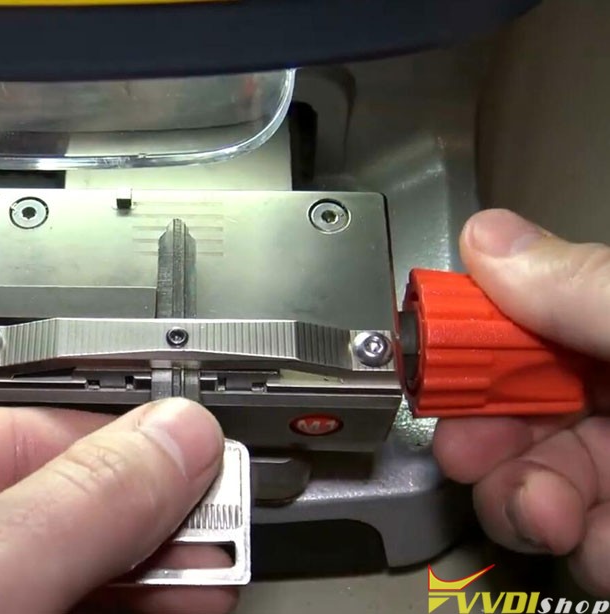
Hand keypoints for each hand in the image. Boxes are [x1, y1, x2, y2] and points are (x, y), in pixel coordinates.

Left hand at [0, 398, 235, 613]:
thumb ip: (73, 506)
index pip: (14, 442)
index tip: (200, 467)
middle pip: (44, 522)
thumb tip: (172, 439)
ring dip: (141, 593)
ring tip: (211, 586)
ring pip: (54, 594)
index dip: (119, 450)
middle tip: (220, 541)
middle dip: (141, 531)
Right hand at [433, 209, 609, 595]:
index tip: (434, 371)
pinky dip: (582, 551)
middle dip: (485, 441)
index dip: (473, 349)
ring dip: (526, 506)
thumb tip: (487, 239)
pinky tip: (604, 545)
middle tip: (476, 452)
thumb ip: (584, 287)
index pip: (529, 326)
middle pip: (519, 412)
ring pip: (539, 486)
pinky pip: (585, 545)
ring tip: (553, 514)